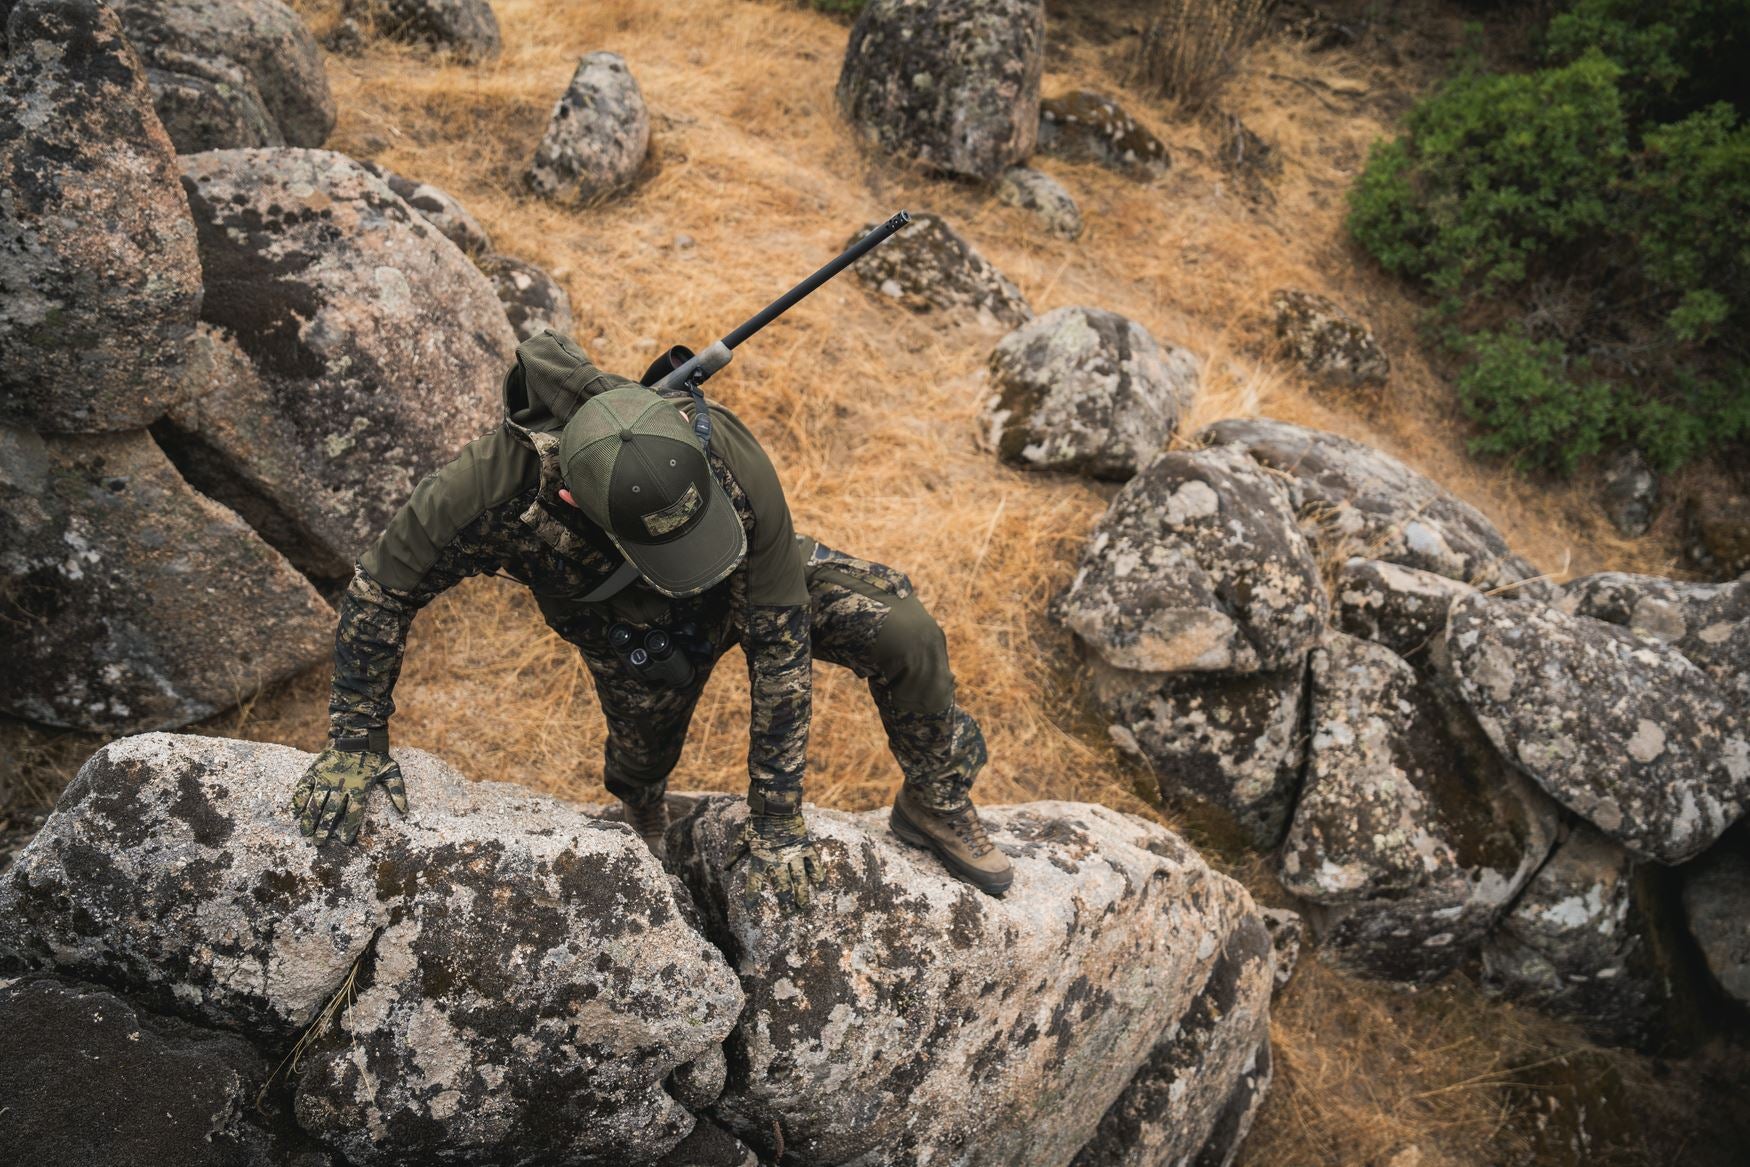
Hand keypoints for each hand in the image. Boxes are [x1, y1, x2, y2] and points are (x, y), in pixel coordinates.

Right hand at [292, 747, 407, 843]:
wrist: (357, 734)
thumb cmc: (376, 756)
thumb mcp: (391, 771)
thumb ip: (398, 791)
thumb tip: (405, 811)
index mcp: (360, 788)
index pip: (355, 813)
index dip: (349, 828)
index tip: (345, 841)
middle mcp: (342, 785)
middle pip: (332, 812)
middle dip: (324, 829)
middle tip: (319, 843)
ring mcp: (327, 778)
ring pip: (316, 802)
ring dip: (309, 819)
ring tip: (305, 833)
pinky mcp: (315, 771)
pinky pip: (304, 787)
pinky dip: (298, 799)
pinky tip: (294, 812)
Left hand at [735, 809, 824, 911]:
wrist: (777, 805)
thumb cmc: (758, 820)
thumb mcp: (743, 836)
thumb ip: (735, 853)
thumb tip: (725, 867)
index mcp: (760, 858)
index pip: (754, 882)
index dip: (752, 896)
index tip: (751, 908)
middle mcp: (777, 860)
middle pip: (782, 886)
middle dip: (785, 902)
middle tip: (789, 915)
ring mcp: (793, 854)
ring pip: (799, 879)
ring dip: (802, 894)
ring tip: (804, 907)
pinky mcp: (804, 846)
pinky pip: (813, 862)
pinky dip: (816, 872)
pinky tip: (819, 884)